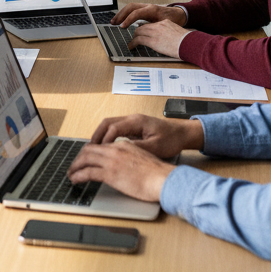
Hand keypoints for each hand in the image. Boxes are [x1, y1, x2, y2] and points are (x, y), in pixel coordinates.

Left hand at [67, 139, 173, 202]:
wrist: (163, 178)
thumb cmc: (157, 174)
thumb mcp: (141, 159)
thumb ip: (130, 158)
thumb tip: (123, 165)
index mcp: (123, 146)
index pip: (100, 145)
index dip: (89, 152)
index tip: (84, 158)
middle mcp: (115, 150)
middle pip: (89, 150)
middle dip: (78, 158)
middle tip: (74, 166)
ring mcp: (111, 161)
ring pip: (85, 159)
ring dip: (75, 166)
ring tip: (70, 174)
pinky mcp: (110, 174)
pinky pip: (87, 172)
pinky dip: (78, 175)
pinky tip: (75, 180)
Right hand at [87, 113, 203, 160]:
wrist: (182, 134)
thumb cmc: (172, 139)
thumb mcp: (156, 147)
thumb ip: (138, 148)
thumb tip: (121, 152)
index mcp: (136, 121)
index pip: (113, 128)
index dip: (104, 141)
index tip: (99, 152)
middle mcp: (132, 119)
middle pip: (107, 123)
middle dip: (96, 135)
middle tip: (88, 149)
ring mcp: (132, 122)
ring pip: (110, 125)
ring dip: (100, 136)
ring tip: (93, 149)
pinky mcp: (134, 127)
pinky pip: (115, 129)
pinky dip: (107, 137)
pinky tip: (106, 147)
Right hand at [111, 2, 187, 26]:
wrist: (178, 14)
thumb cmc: (173, 19)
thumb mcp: (164, 24)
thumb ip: (154, 27)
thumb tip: (144, 33)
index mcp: (152, 10)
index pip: (137, 12)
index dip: (129, 19)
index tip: (122, 26)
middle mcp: (147, 6)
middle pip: (130, 7)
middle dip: (121, 14)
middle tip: (114, 23)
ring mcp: (145, 6)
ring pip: (130, 7)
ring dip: (121, 13)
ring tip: (114, 21)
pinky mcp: (144, 9)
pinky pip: (133, 9)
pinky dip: (126, 14)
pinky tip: (122, 20)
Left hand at [129, 19, 190, 58]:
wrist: (189, 43)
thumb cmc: (187, 41)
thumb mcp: (177, 33)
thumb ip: (169, 33)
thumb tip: (166, 39)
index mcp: (165, 22)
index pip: (151, 24)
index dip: (145, 28)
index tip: (143, 32)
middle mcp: (158, 25)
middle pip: (143, 26)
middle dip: (137, 32)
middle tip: (135, 37)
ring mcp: (155, 33)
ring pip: (138, 32)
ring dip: (134, 38)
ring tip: (131, 43)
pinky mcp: (152, 41)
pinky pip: (138, 40)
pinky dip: (133, 43)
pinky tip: (131, 46)